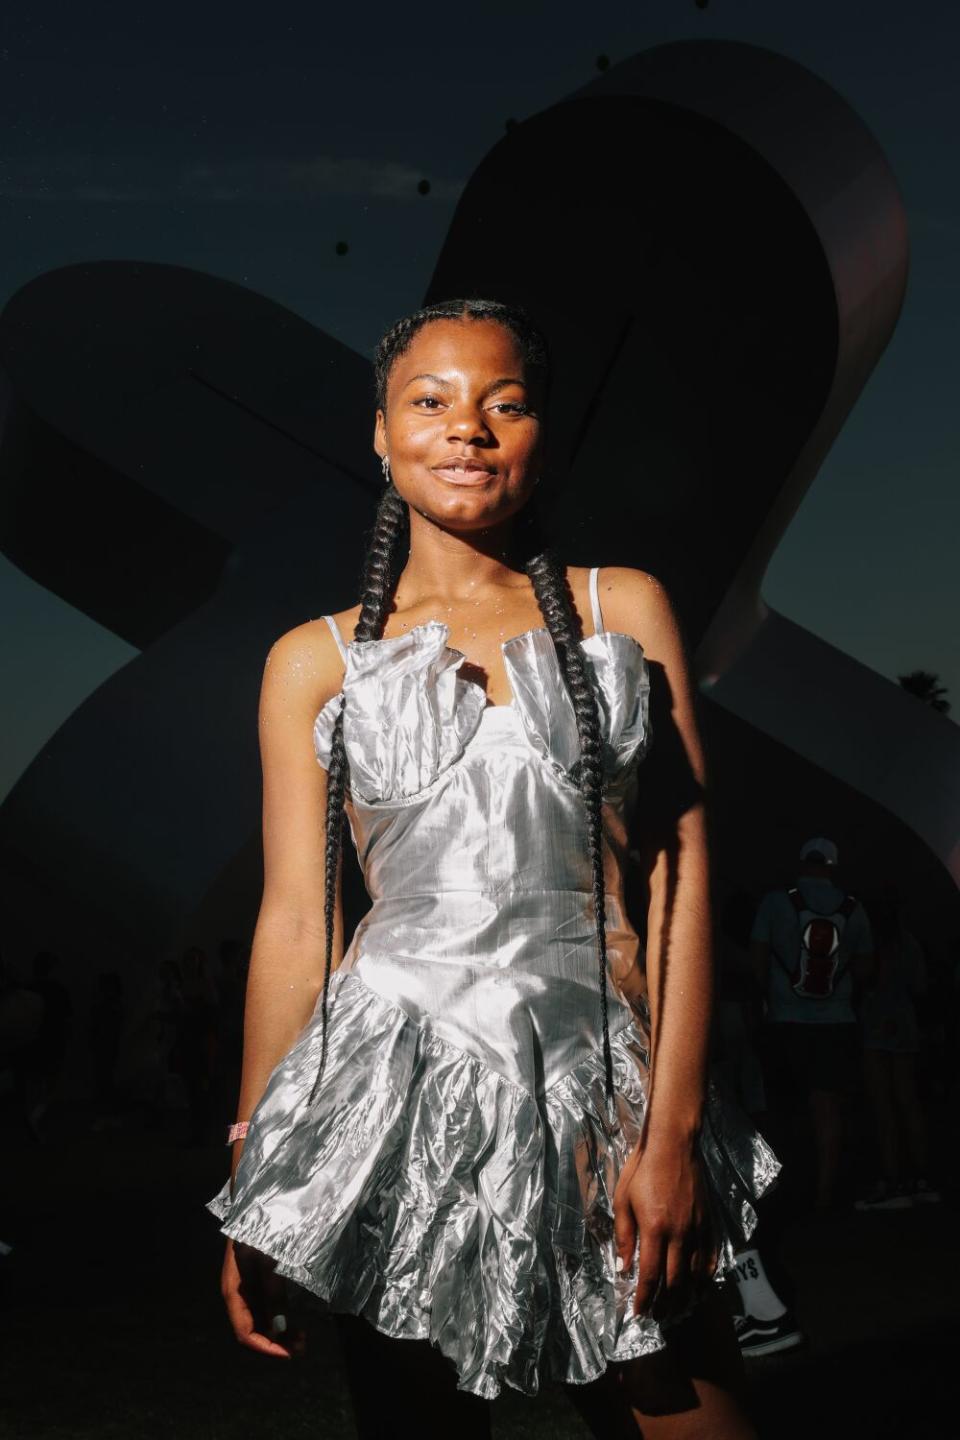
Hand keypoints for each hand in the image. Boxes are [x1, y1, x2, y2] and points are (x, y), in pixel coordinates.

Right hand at [221, 1238, 305, 1357]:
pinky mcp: (256, 1280)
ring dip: (279, 1332)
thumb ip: (273, 1291)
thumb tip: (279, 1327)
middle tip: (301, 1347)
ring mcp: (247, 1288)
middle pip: (253, 1329)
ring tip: (302, 1338)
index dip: (265, 1346)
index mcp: (234, 1291)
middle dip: (275, 1342)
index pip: (245, 1332)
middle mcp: (238, 1294)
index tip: (288, 1354)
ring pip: (260, 1320)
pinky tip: (294, 1321)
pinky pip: (265, 1307)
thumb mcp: (268, 1259)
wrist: (255, 1200)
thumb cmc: (260, 1227)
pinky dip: (279, 1317)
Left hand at [612, 1132, 717, 1322]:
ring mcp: (697, 1229)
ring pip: (695, 1273)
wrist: (673, 1146)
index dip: (645, 1298)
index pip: (651, 1275)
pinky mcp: (709, 1222)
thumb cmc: (642, 1170)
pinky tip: (700, 1286)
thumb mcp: (622, 1200)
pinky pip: (711, 1256)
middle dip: (665, 1304)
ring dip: (686, 1296)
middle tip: (659, 1316)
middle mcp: (679, 1234)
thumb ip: (624, 1236)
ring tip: (677, 1308)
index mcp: (654, 1229)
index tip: (640, 1312)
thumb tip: (624, 1267)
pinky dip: (706, 1275)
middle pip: (675, 1281)